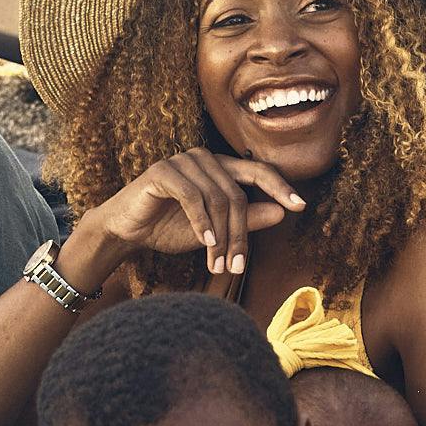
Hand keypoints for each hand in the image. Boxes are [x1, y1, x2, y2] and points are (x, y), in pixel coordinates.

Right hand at [81, 149, 306, 277]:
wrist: (125, 230)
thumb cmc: (168, 227)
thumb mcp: (214, 230)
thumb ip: (245, 220)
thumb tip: (281, 212)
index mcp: (220, 167)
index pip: (258, 171)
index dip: (280, 187)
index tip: (300, 206)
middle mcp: (204, 158)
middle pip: (238, 194)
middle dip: (240, 235)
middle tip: (237, 267)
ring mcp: (183, 161)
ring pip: (217, 198)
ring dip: (220, 237)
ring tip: (217, 264)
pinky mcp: (163, 171)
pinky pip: (193, 197)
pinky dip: (201, 223)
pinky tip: (204, 242)